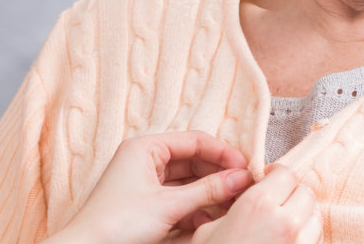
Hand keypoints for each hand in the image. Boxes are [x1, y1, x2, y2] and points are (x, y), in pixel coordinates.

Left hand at [45, 131, 252, 243]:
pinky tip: (207, 222)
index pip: (195, 141)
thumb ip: (208, 191)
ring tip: (231, 207)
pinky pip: (179, 202)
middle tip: (244, 190)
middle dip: (219, 177)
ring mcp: (145, 184)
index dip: (224, 154)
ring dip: (209, 195)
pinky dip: (195, 210)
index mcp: (145, 148)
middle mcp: (145, 161)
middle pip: (194, 162)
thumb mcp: (168, 205)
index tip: (247, 169)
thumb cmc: (116, 223)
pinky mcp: (146, 206)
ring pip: (188, 184)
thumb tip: (241, 178)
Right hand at [186, 164, 317, 242]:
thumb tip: (236, 201)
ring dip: (303, 217)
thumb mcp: (207, 231)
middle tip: (276, 204)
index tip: (268, 182)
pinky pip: (314, 241)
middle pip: (306, 193)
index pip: (286, 174)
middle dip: (292, 196)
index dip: (277, 177)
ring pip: (316, 218)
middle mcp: (286, 221)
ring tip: (282, 226)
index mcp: (258, 205)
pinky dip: (305, 238)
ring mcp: (300, 243)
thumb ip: (229, 210)